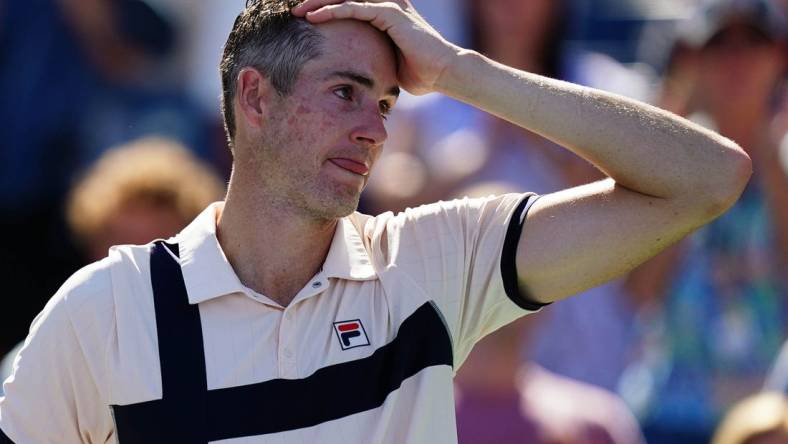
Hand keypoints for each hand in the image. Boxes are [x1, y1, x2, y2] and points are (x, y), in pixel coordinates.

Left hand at [292, 0, 460, 94]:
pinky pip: (354, 7)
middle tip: (295, 11)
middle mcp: (387, 3)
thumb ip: (374, 60)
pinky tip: (314, 17)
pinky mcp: (389, 13)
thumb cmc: (422, 73)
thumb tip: (360, 77)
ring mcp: (388, 5)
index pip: (349, 3)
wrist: (444, 73)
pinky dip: (332, 11)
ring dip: (319, 2)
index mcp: (386, 12)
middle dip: (318, 0)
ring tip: (297, 12)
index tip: (305, 19)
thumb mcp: (389, 64)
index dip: (327, 8)